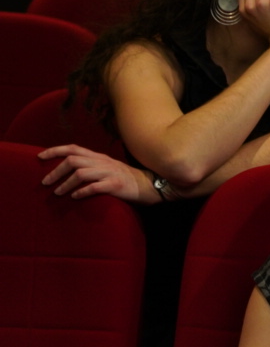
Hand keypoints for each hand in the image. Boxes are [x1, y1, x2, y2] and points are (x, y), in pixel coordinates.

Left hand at [38, 145, 158, 202]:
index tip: (40, 157)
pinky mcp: (117, 185)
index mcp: (99, 157)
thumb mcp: (109, 168)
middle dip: (56, 171)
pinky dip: (82, 192)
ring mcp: (110, 173)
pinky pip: (95, 187)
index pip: (73, 148)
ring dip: (66, 183)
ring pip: (81, 173)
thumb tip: (70, 171)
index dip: (55, 150)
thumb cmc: (128, 179)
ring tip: (58, 193)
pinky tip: (76, 197)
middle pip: (73, 160)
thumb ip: (92, 166)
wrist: (152, 185)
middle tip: (45, 183)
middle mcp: (103, 162)